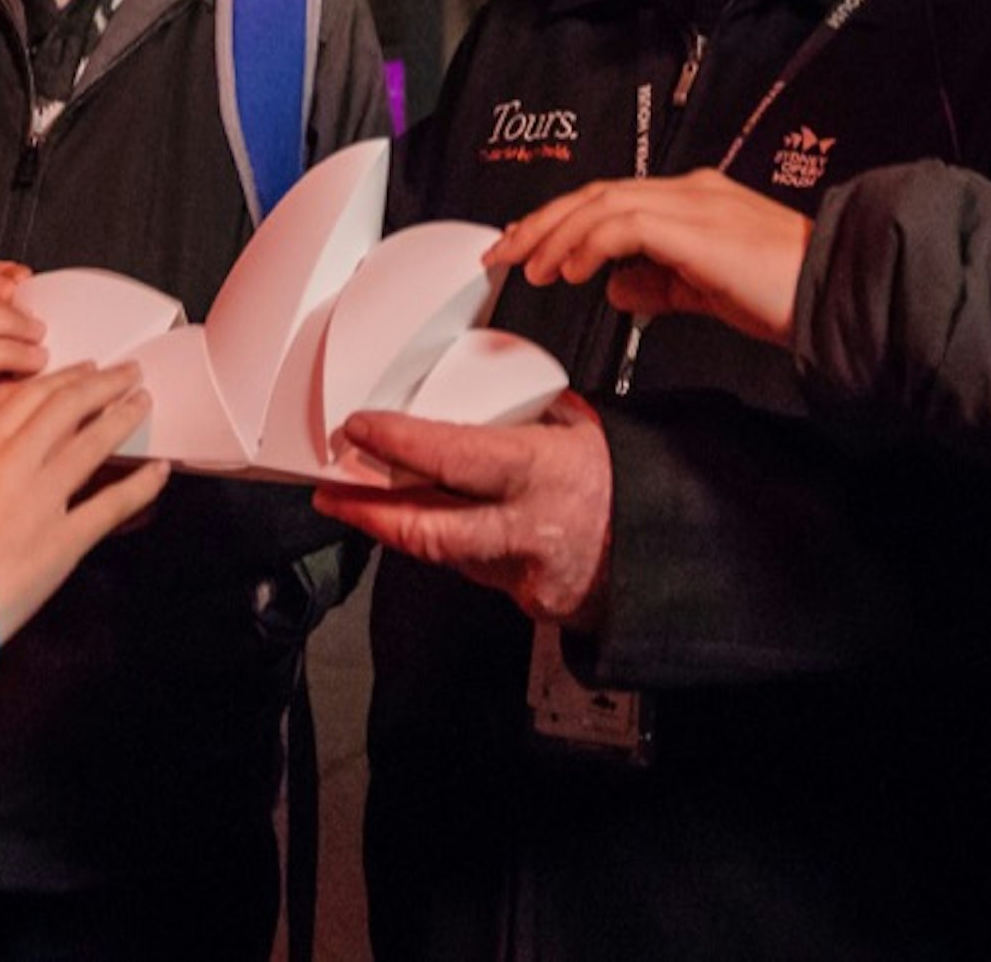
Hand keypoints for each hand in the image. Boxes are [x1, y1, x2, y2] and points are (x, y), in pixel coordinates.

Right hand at [0, 363, 168, 641]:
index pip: (29, 398)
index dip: (62, 379)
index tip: (83, 370)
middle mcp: (13, 465)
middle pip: (67, 408)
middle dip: (102, 385)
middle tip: (127, 373)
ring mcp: (41, 500)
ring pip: (92, 443)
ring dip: (122, 418)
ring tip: (142, 402)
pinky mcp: (62, 541)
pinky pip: (111, 505)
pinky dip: (140, 485)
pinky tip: (158, 471)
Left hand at [314, 395, 613, 625]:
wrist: (661, 546)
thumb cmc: (618, 478)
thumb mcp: (577, 426)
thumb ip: (522, 416)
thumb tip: (469, 391)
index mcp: (542, 471)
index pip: (456, 457)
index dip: (400, 444)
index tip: (362, 429)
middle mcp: (529, 528)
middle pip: (430, 529)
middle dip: (369, 512)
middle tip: (330, 492)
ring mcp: (525, 572)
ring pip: (444, 553)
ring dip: (398, 528)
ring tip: (361, 504)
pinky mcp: (524, 600)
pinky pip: (473, 569)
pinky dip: (449, 547)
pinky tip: (430, 526)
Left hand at [490, 172, 810, 346]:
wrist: (841, 291)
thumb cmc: (788, 294)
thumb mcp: (709, 291)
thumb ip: (661, 285)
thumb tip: (616, 287)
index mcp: (695, 202)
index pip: (612, 200)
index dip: (562, 221)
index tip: (526, 247)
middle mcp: (690, 192)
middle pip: (596, 193)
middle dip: (542, 221)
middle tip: (503, 252)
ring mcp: (694, 204)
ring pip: (603, 202)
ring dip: (556, 232)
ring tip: (528, 265)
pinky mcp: (696, 227)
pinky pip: (625, 224)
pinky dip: (589, 243)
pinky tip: (569, 269)